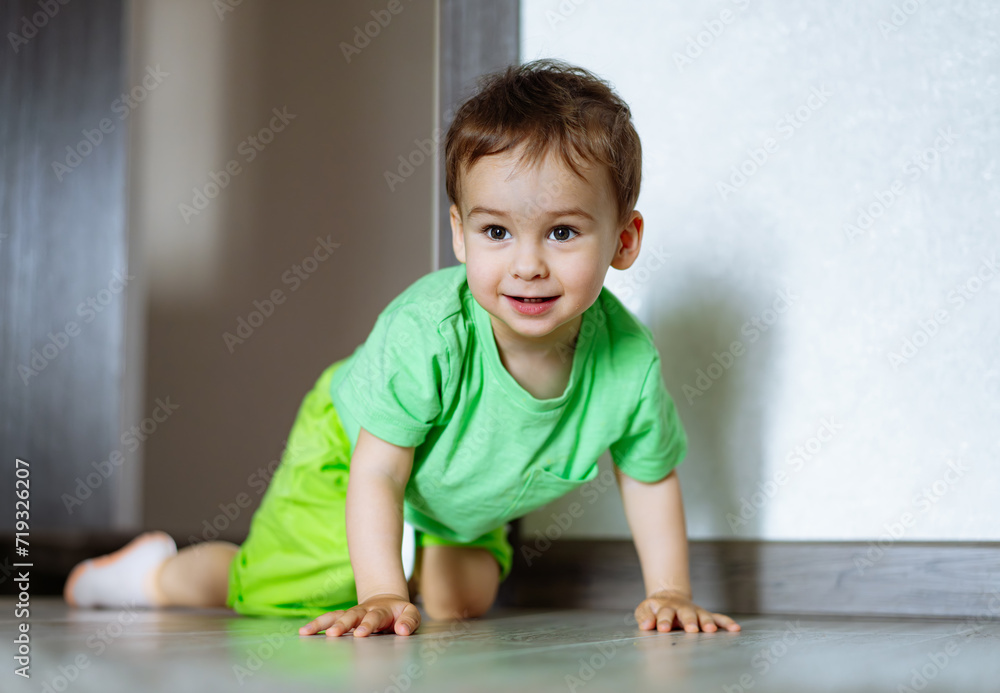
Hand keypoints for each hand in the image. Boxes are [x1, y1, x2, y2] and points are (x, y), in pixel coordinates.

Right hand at [298, 594, 420, 636]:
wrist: (387, 601)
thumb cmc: (399, 613)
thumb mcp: (411, 614)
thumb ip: (409, 622)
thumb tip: (402, 631)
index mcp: (381, 610)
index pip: (374, 617)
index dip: (368, 624)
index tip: (361, 633)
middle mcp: (364, 611)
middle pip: (352, 616)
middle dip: (343, 624)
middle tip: (334, 633)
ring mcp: (352, 614)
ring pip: (337, 616)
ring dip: (324, 624)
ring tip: (308, 632)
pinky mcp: (343, 617)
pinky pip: (328, 619)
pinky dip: (316, 625)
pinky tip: (304, 632)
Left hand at [634, 589, 740, 632]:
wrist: (668, 597)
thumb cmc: (655, 609)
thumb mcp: (644, 610)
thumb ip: (644, 617)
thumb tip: (645, 625)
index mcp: (664, 607)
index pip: (663, 614)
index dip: (663, 621)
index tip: (663, 629)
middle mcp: (681, 608)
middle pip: (685, 614)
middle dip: (689, 621)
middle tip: (691, 629)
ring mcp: (695, 611)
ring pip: (703, 616)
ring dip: (707, 623)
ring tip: (711, 630)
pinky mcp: (705, 615)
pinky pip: (718, 618)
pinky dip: (726, 623)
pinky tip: (735, 628)